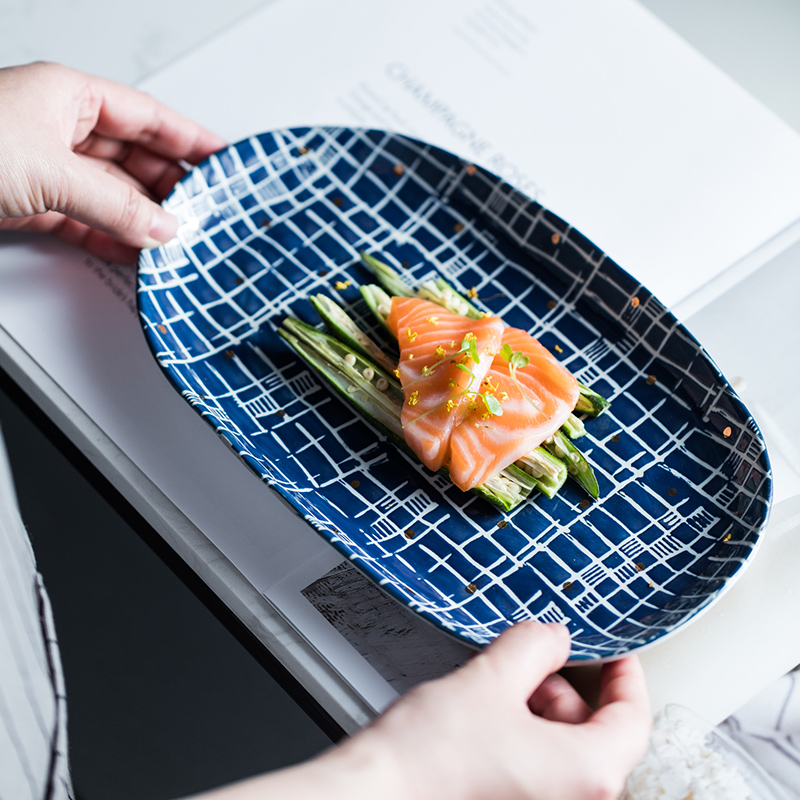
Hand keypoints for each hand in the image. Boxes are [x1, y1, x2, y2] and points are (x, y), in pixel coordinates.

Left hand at [0, 61, 224, 263]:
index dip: (188, 138)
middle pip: (132, 159)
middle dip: (168, 188)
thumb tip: (160, 226)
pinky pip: (84, 222)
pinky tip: (133, 253)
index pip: (146, 116)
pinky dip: (110, 239)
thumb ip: (114, 204)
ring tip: (172, 240)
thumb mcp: (52, 171)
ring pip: (110, 196)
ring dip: (140, 221)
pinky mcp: (29, 205)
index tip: (221, 159)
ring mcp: (44, 168)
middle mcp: (57, 129)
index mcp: (67, 97)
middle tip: (200, 212)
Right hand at [192, 622, 651, 799]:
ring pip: (561, 749)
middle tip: (526, 664)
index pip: (632, 718)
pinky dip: (518, 736)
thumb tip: (553, 636)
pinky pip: (535, 768)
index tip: (614, 652)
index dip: (625, 675)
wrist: (377, 794)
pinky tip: (482, 719)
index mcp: (588, 774)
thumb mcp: (490, 679)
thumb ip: (533, 647)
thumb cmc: (430, 757)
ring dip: (534, 710)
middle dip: (560, 688)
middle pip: (592, 732)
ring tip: (491, 692)